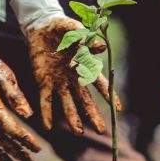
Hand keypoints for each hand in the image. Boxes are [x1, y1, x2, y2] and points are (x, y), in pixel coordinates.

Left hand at [11, 0, 117, 134]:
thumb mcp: (74, 29)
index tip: (118, 109)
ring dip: (72, 118)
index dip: (108, 95)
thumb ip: (86, 39)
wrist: (42, 27)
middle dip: (93, 115)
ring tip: (78, 133)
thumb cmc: (62, 27)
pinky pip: (45, 100)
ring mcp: (58, 81)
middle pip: (85, 100)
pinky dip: (47, 113)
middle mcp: (73, 77)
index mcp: (84, 65)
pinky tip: (48, 127)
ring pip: (67, 104)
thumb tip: (101, 47)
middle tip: (101, 130)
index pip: (99, 83)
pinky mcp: (43, 82)